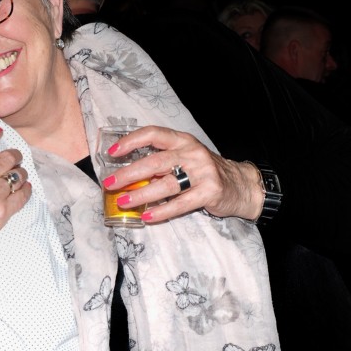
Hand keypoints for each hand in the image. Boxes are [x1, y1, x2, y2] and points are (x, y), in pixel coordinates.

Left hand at [102, 125, 263, 222]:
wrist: (240, 184)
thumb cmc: (204, 171)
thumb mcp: (184, 159)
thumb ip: (160, 163)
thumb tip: (127, 174)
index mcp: (182, 141)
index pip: (154, 134)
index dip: (131, 141)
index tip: (112, 152)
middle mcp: (192, 153)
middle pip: (156, 161)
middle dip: (129, 173)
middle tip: (110, 183)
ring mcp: (202, 172)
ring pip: (166, 184)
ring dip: (141, 194)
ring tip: (124, 201)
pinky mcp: (210, 192)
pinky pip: (181, 204)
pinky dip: (162, 211)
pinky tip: (147, 216)